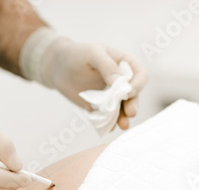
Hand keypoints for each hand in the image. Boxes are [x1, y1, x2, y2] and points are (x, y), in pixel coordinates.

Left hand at [20, 28, 147, 129]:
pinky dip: (108, 122)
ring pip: (122, 109)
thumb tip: (119, 84)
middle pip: (134, 95)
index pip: (140, 75)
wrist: (58, 67)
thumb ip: (107, 66)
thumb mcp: (92, 53)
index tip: (129, 91)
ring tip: (122, 125)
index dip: (138, 84)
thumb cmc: (76, 55)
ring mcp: (111, 95)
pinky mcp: (100, 107)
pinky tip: (108, 127)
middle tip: (130, 113)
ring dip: (123, 117)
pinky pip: (107, 117)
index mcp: (124, 64)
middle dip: (133, 104)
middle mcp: (121, 81)